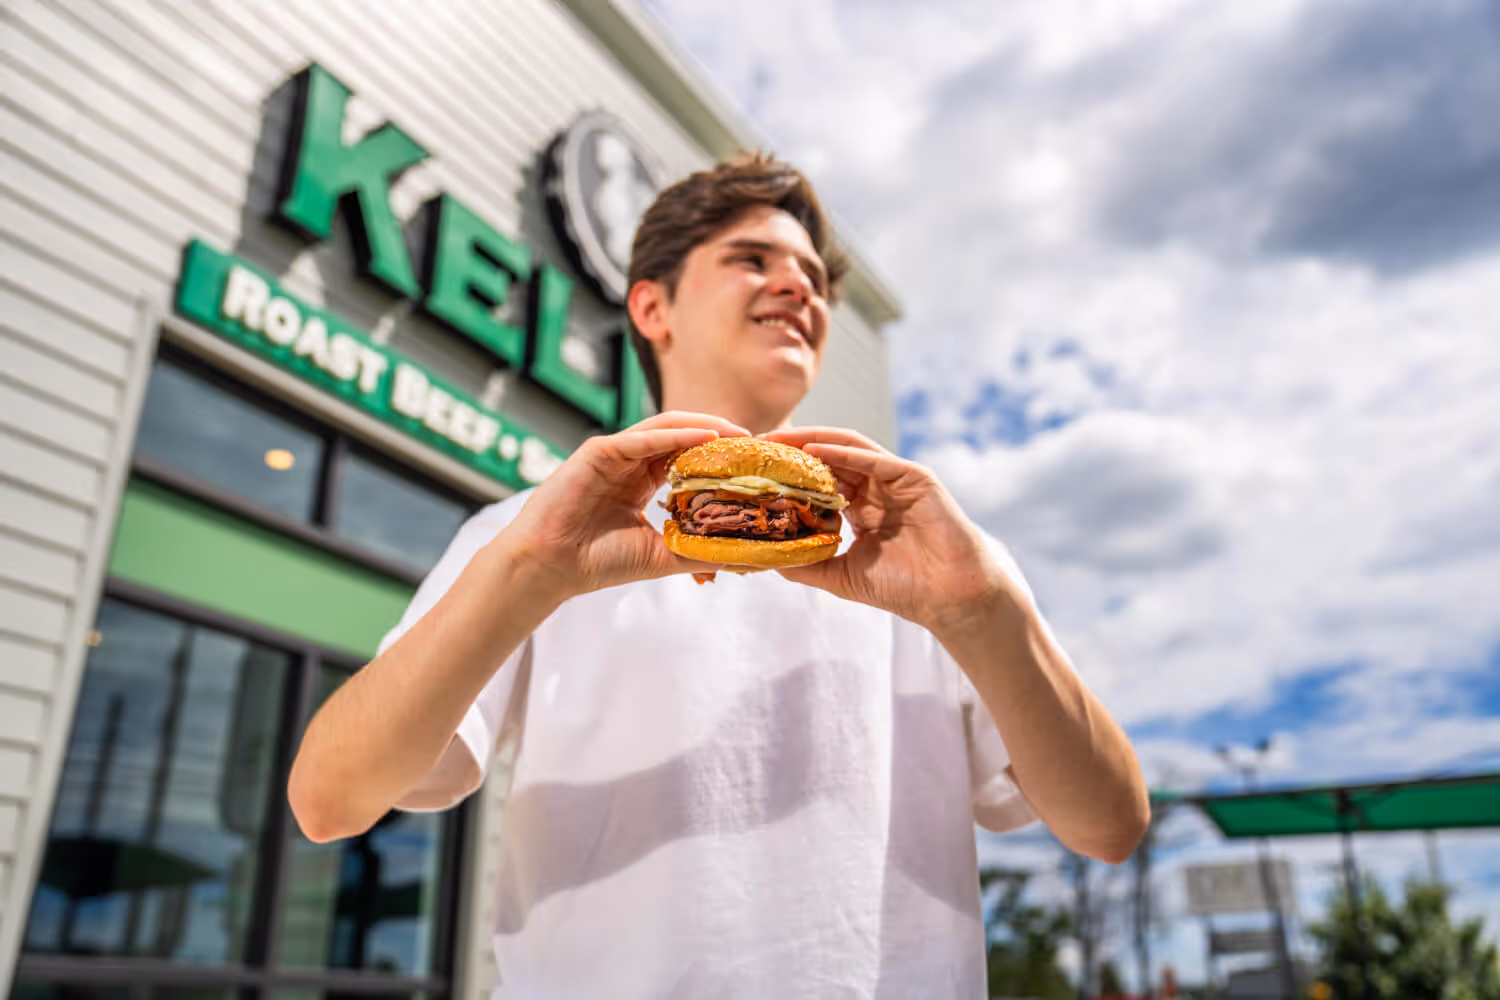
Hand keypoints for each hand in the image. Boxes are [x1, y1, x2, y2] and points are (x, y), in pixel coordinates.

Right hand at [503, 412, 747, 597]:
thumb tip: (749, 559)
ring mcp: (614, 453)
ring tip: (738, 434)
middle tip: (757, 444)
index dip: (722, 458)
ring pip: (666, 428)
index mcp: (642, 481)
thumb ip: (701, 551)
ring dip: (705, 428)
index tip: (757, 465)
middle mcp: (631, 462)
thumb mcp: (662, 555)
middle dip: (721, 437)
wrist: (551, 567)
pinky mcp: (598, 451)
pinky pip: (642, 437)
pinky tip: (705, 436)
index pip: (690, 458)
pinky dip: (675, 434)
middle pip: (683, 436)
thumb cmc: (597, 561)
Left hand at [761, 427, 1019, 631]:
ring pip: (847, 449)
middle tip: (754, 445)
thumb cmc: (905, 588)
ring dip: (810, 441)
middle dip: (790, 449)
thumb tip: (765, 559)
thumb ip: (807, 564)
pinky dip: (843, 452)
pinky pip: (874, 458)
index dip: (786, 472)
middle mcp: (876, 487)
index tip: (751, 470)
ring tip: (776, 439)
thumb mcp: (842, 575)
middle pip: (827, 457)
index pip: (818, 479)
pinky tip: (813, 450)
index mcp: (861, 507)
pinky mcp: (915, 477)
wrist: (951, 597)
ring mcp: (896, 479)